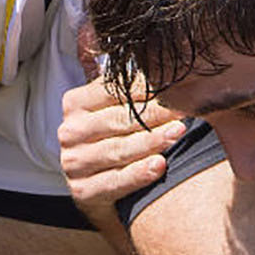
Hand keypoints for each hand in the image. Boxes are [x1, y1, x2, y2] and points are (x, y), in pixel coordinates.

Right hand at [57, 78, 185, 231]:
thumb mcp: (117, 111)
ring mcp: (74, 163)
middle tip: (184, 111)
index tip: (176, 87)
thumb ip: (131, 90)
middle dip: (155, 114)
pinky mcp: (83, 191)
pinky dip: (139, 173)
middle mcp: (70, 133)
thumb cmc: (116, 140)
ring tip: (178, 134)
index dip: (147, 89)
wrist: (103, 189)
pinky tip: (159, 165)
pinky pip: (115, 181)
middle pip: (118, 120)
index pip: (113, 91)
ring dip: (151, 141)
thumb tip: (164, 63)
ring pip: (117, 149)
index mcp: (75, 104)